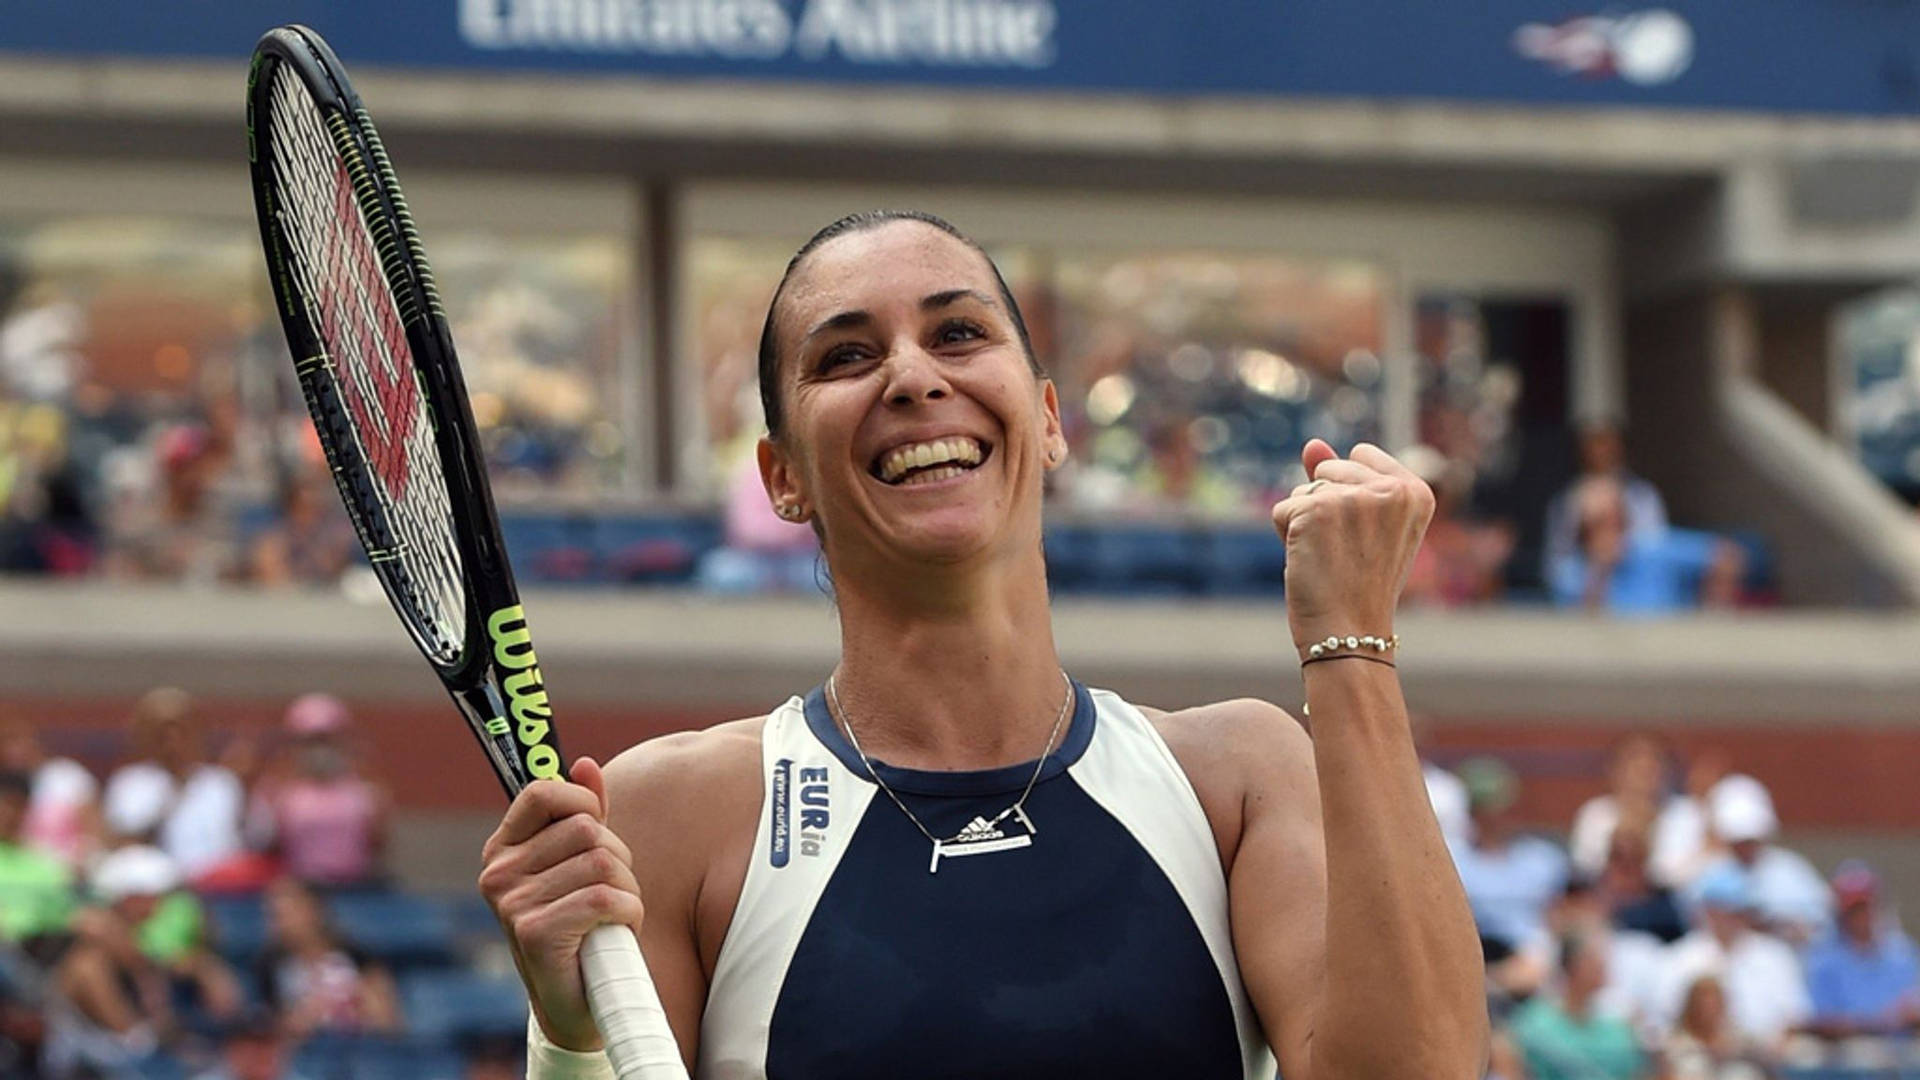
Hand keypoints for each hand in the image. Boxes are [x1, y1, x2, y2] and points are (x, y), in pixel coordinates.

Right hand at [479, 757, 644, 1051]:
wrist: (576, 1004)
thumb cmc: (581, 928)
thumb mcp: (578, 865)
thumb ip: (582, 814)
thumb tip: (585, 764)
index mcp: (503, 850)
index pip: (542, 792)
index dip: (582, 802)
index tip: (597, 828)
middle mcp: (499, 874)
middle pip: (586, 829)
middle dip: (618, 858)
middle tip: (609, 892)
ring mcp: (513, 903)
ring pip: (602, 862)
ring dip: (626, 890)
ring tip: (611, 916)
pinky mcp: (535, 932)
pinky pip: (605, 897)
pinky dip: (627, 913)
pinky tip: (614, 932)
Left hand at [1270, 440, 1434, 656]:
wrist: (1350, 635)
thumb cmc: (1359, 585)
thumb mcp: (1364, 526)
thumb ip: (1341, 479)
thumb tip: (1311, 444)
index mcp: (1417, 492)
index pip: (1362, 456)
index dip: (1349, 495)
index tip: (1365, 536)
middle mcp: (1392, 489)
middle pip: (1328, 471)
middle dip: (1324, 508)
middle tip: (1346, 553)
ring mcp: (1354, 498)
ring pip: (1303, 491)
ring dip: (1304, 524)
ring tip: (1330, 559)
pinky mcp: (1316, 510)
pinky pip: (1282, 509)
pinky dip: (1286, 536)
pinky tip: (1311, 563)